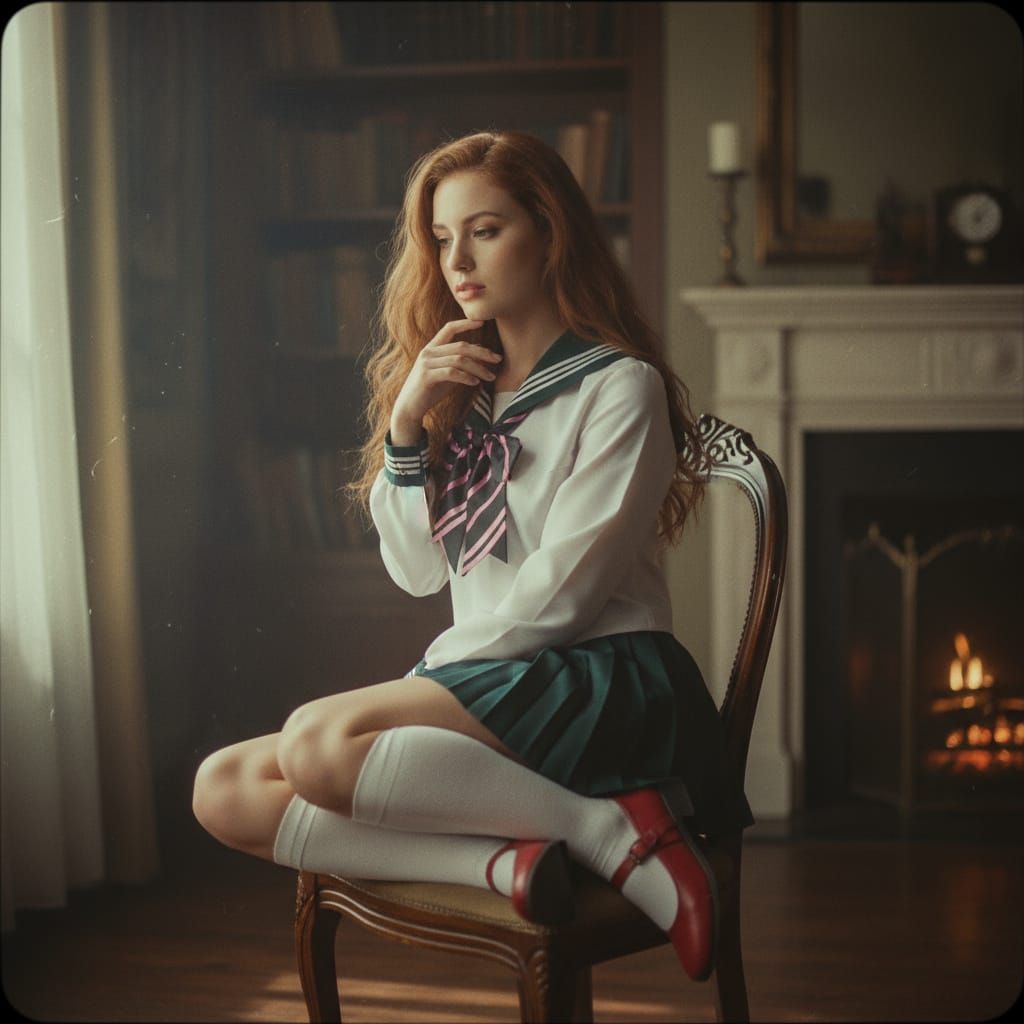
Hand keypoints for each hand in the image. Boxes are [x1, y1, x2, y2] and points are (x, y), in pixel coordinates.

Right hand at [390, 319, 501, 444]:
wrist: (409, 408)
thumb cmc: (430, 390)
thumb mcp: (447, 373)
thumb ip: (459, 362)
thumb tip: (480, 351)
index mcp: (432, 348)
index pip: (449, 328)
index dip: (466, 324)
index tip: (483, 322)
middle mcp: (428, 352)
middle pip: (461, 346)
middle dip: (482, 352)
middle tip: (498, 359)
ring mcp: (426, 364)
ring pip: (459, 360)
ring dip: (479, 368)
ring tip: (491, 376)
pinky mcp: (426, 377)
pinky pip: (452, 373)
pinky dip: (466, 377)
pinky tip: (476, 383)